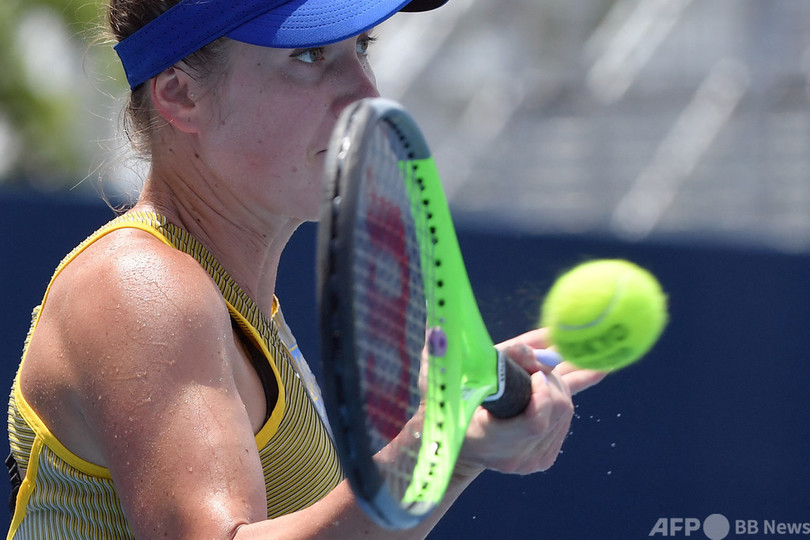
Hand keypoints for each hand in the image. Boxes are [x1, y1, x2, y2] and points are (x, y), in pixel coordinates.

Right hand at [457, 329, 607, 474]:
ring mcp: (532, 461)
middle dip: (552, 380)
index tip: (535, 374)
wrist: (460, 443)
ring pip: (566, 413)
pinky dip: (559, 399)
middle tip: (536, 366)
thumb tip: (549, 355)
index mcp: (491, 440)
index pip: (536, 423)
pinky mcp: (543, 459)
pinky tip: (549, 387)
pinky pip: (564, 422)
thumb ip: (509, 359)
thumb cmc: (459, 401)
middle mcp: (516, 457)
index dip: (543, 394)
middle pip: (557, 412)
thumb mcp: (474, 373)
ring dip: (557, 386)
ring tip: (538, 373)